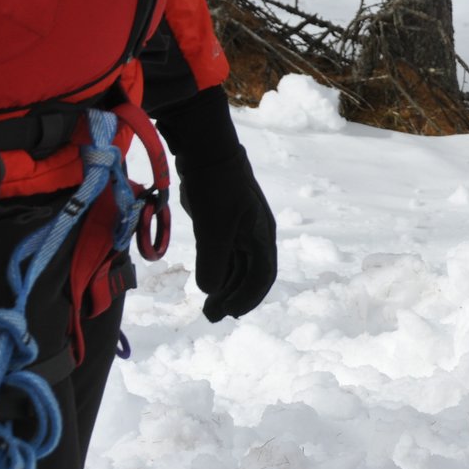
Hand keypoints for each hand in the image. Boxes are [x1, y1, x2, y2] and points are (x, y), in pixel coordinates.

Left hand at [153, 86, 277, 322]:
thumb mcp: (214, 225)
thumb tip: (210, 290)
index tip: (230, 313)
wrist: (206, 152)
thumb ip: (213, 260)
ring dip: (224, 288)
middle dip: (233, 297)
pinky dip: (217, 273)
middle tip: (211, 316)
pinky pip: (224, 256)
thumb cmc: (216, 186)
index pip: (263, 275)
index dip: (249, 297)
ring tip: (206, 306)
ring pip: (236, 268)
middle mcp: (255, 236)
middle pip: (250, 275)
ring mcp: (239, 230)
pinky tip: (205, 283)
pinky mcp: (223, 225)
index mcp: (262, 236)